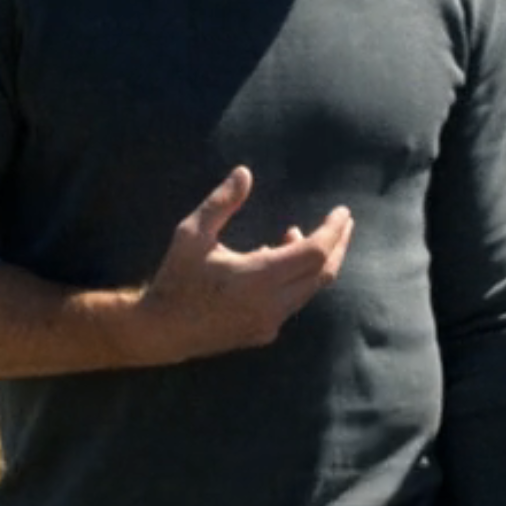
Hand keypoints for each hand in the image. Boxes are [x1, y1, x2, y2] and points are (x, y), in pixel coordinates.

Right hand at [125, 167, 350, 365]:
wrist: (161, 331)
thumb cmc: (176, 278)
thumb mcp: (193, 233)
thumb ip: (222, 202)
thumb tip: (245, 172)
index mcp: (259, 277)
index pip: (314, 252)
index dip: (333, 231)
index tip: (343, 212)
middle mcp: (272, 304)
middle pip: (323, 273)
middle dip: (337, 245)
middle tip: (343, 222)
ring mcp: (270, 322)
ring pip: (310, 290)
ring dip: (315, 262)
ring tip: (296, 234)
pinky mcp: (264, 333)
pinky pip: (293, 302)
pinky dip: (298, 279)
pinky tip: (276, 260)